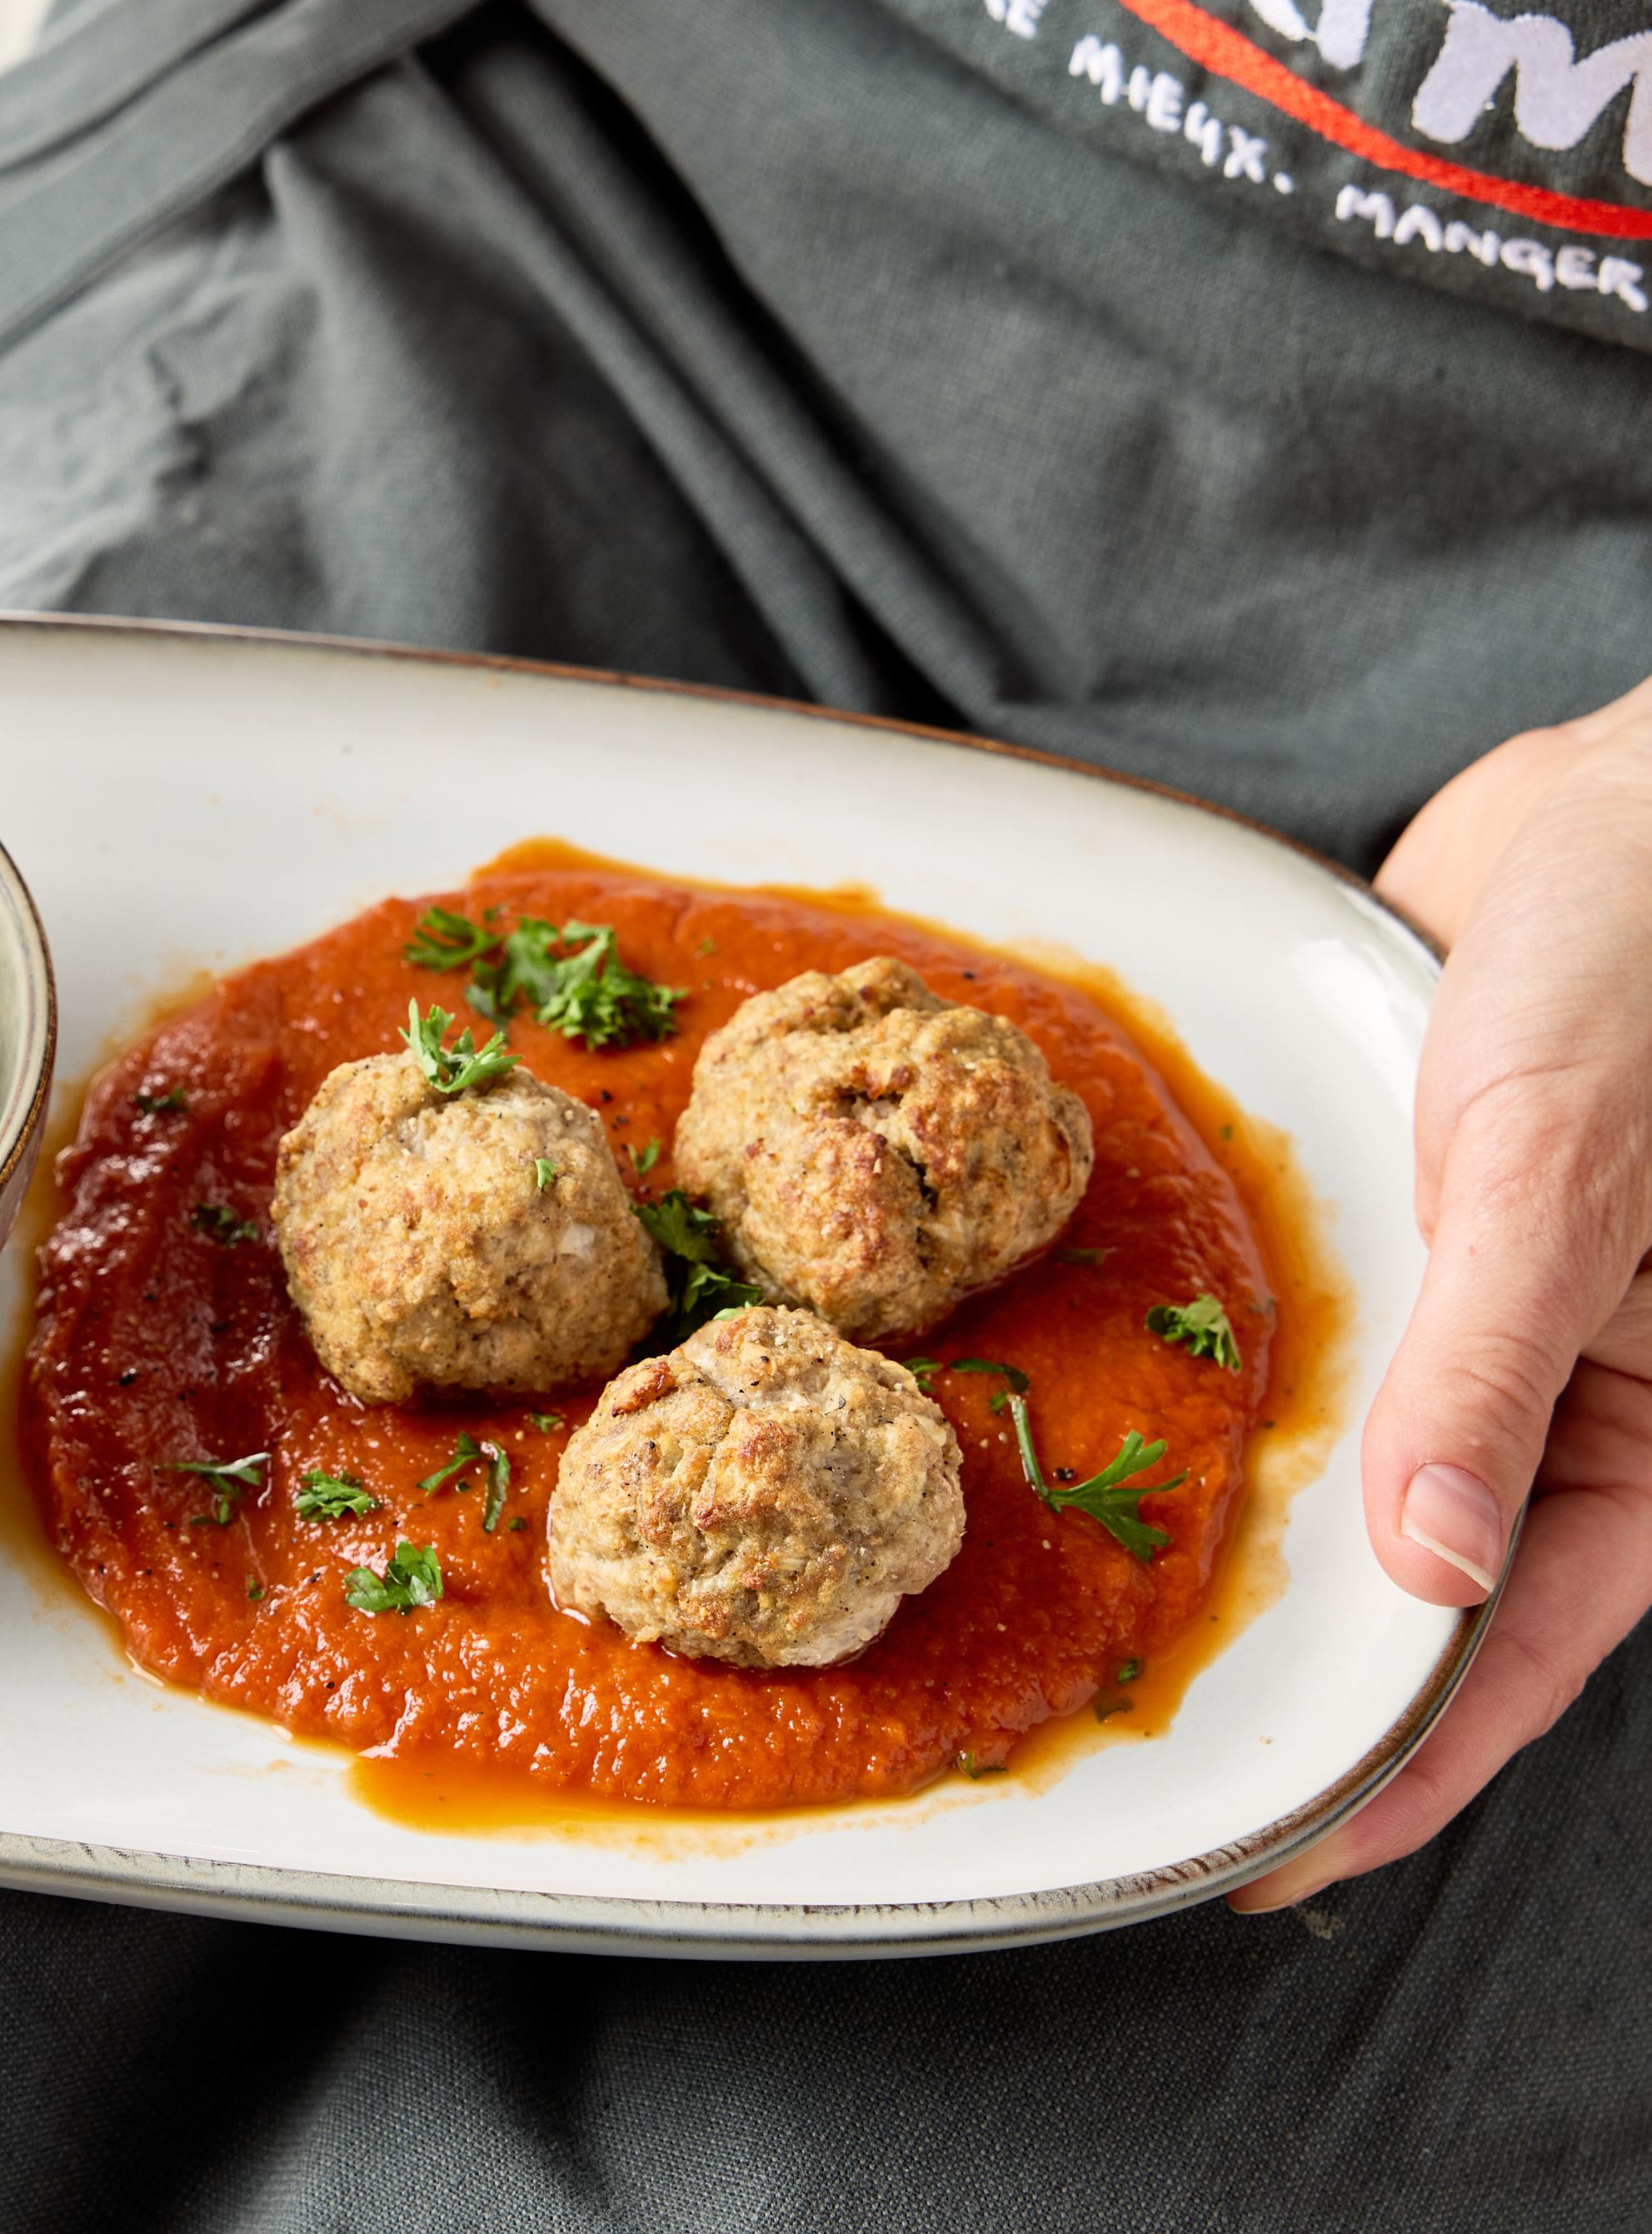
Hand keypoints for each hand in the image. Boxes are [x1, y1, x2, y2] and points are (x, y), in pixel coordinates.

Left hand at [1229, 681, 1651, 1910]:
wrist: (1622, 810)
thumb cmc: (1648, 972)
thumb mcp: (1566, 1184)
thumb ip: (1499, 1376)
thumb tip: (1434, 1573)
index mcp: (1649, 1443)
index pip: (1511, 1663)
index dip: (1391, 1775)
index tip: (1261, 1863)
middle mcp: (1556, 1406)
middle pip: (1412, 1595)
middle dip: (1284, 1669)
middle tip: (1114, 1742)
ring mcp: (1467, 1327)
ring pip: (1345, 1483)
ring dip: (1238, 1538)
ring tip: (1079, 1621)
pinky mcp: (1399, 1243)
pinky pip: (1311, 1353)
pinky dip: (1228, 1396)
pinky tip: (1109, 1427)